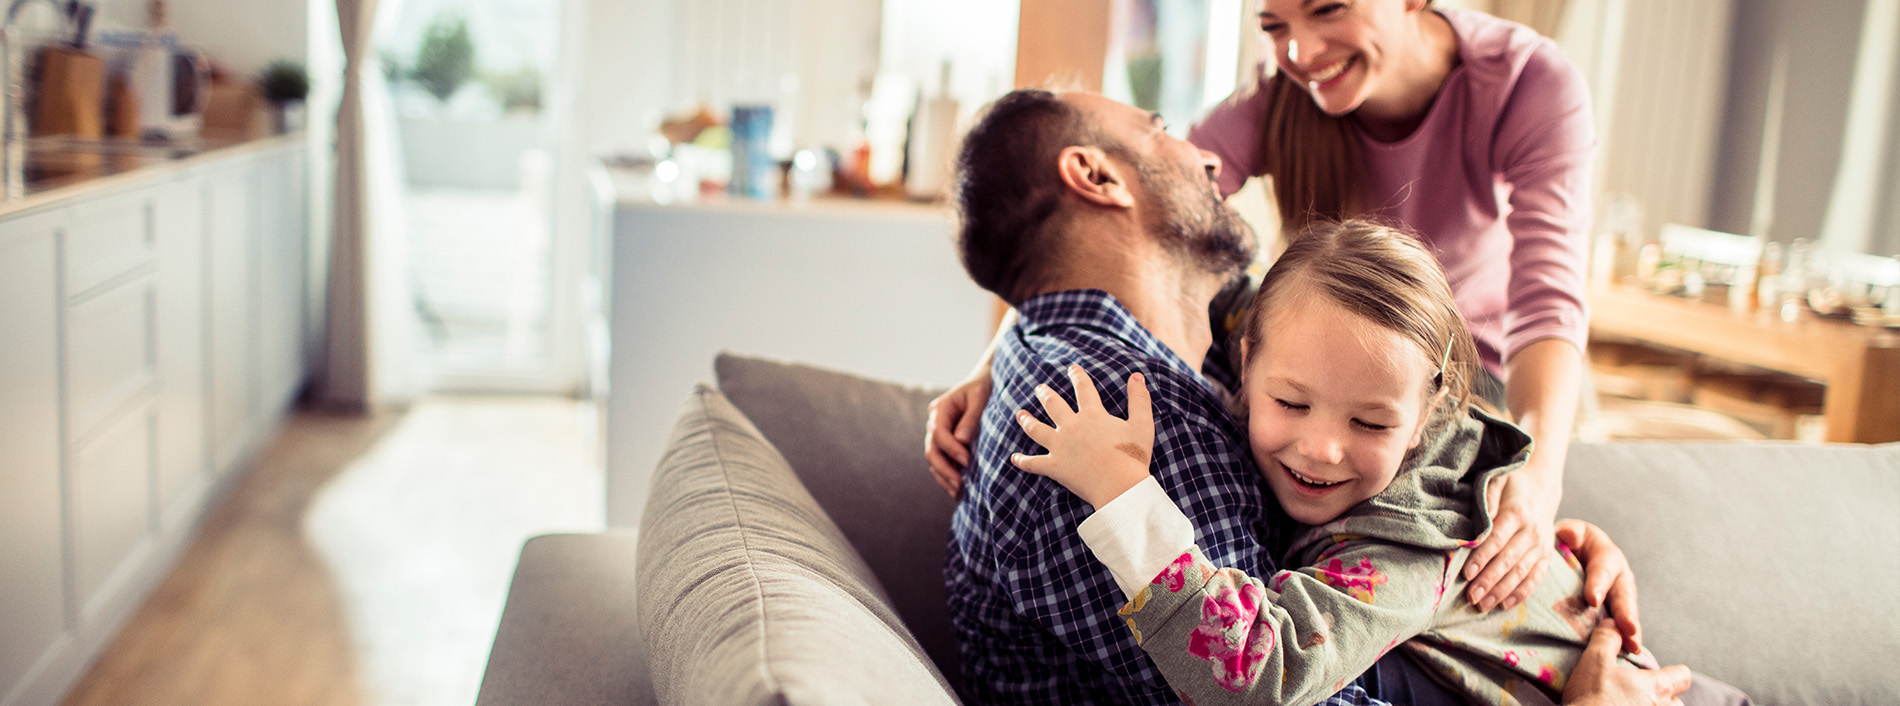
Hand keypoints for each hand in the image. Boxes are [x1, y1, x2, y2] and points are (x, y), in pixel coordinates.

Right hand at [926, 369, 993, 498]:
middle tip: (959, 485)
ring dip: (944, 476)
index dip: (951, 448)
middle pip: (931, 449)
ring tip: (958, 492)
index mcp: (941, 408)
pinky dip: (947, 475)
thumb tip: (961, 440)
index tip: (967, 461)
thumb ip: (971, 418)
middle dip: (944, 469)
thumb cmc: (985, 387)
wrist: (985, 381)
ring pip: (934, 458)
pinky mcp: (946, 442)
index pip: (938, 432)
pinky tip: (957, 489)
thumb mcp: (981, 398)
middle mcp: (935, 421)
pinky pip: (942, 461)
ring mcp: (938, 432)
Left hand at [1010, 366, 1153, 509]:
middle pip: (1053, 405)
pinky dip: (1023, 461)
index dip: (1078, 377)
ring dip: (1027, 421)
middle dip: (1045, 394)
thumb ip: (1139, 399)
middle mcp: (1072, 427)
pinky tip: (1014, 458)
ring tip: (1020, 414)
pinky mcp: (1055, 467)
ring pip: (1037, 430)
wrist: (1120, 486)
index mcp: (1092, 415)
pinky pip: (1034, 464)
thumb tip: (1137, 376)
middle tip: (1039, 388)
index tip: (1072, 369)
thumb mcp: (1142, 424)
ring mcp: (1060, 447)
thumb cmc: (1133, 456)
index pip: (1083, 389)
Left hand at [1464, 463, 1559, 611]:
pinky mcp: (1546, 556)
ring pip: (1521, 573)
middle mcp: (1532, 532)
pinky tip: (1505, 605)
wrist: (1542, 486)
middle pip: (1508, 560)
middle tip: (1471, 597)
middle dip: (1489, 581)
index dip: (1482, 558)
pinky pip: (1535, 578)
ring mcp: (1541, 546)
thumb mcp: (1496, 480)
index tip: (1466, 574)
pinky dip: (1521, 593)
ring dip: (1501, 591)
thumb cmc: (1511, 484)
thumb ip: (1486, 498)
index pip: (1496, 539)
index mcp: (1517, 513)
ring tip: (1483, 605)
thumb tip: (1477, 523)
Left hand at [1556, 519, 1644, 654]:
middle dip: (1626, 614)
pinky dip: (1621, 643)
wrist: (1569, 555)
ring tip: (1632, 648)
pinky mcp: (1613, 614)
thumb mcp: (1569, 533)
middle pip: (1623, 596)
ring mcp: (1618, 599)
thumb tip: (1569, 536)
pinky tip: (1622, 657)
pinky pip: (1619, 629)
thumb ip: (1570, 533)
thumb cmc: (1568, 543)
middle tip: (1628, 630)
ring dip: (1629, 632)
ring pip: (1626, 615)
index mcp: (1607, 557)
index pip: (1603, 570)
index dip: (1598, 584)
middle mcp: (1618, 579)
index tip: (1592, 600)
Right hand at [1562, 618, 1690, 705]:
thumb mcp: (1594, 662)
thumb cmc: (1591, 698)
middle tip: (1641, 696)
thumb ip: (1608, 640)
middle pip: (1678, 702)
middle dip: (1664, 698)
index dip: (1673, 673)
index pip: (1683, 677)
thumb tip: (1613, 623)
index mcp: (1656, 687)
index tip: (1658, 674)